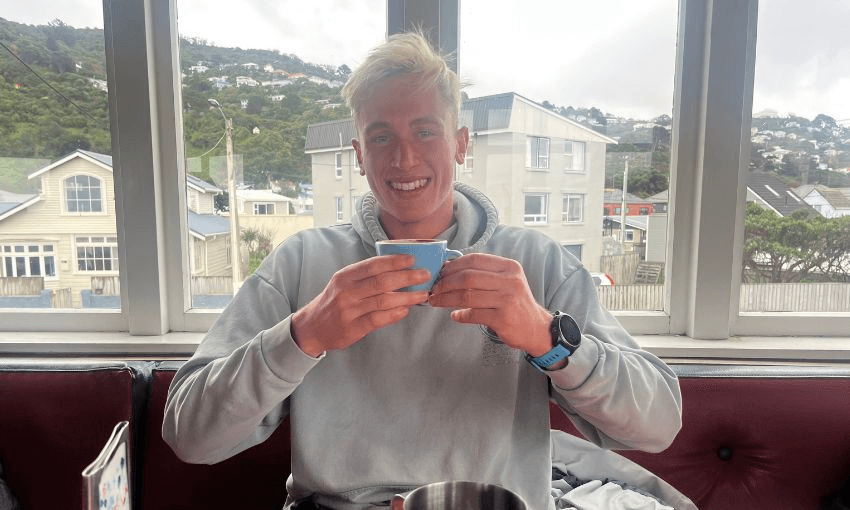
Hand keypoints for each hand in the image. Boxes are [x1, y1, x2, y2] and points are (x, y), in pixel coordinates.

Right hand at [291, 255, 429, 356]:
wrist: (312, 327)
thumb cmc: (334, 302)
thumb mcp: (343, 283)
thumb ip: (365, 276)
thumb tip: (397, 268)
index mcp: (345, 276)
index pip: (373, 265)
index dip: (394, 261)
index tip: (412, 259)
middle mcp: (346, 292)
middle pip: (382, 281)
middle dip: (407, 277)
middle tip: (425, 274)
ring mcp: (350, 310)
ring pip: (384, 300)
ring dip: (407, 296)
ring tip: (422, 294)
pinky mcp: (354, 328)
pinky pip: (379, 319)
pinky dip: (395, 314)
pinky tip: (406, 310)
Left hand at [428, 253, 553, 356]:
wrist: (536, 328)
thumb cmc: (515, 303)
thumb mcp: (506, 282)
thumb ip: (484, 275)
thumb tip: (450, 269)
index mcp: (509, 267)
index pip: (475, 260)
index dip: (454, 265)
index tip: (441, 272)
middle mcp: (510, 281)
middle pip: (468, 277)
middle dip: (445, 283)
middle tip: (434, 289)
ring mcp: (507, 299)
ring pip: (467, 296)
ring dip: (446, 299)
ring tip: (436, 301)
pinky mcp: (502, 318)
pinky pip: (473, 314)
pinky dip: (460, 315)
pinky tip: (455, 316)